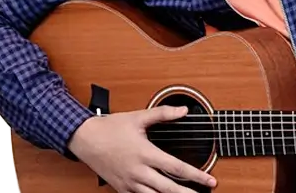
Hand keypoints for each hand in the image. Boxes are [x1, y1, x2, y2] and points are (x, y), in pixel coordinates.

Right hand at [67, 105, 216, 192]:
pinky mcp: (123, 189)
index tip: (210, 180)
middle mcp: (139, 171)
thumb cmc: (110, 128)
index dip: (196, 176)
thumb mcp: (137, 117)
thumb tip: (183, 110)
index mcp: (145, 153)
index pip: (176, 168)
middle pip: (169, 189)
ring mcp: (130, 183)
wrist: (86, 139)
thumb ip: (162, 114)